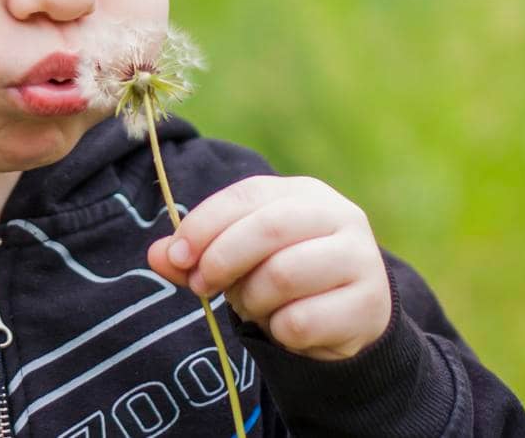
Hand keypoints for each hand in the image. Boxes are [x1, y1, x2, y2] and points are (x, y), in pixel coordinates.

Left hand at [147, 175, 393, 360]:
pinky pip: (301, 321)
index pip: (247, 193)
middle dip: (222, 258)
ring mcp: (360, 258)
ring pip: (283, 274)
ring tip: (254, 306)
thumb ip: (199, 255)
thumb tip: (156, 255)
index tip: (176, 256)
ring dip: (252, 299)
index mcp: (304, 193)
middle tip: (201, 286)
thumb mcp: (241, 261)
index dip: (204, 223)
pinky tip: (285, 328)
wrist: (350, 321)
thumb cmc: (287, 281)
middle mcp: (338, 215)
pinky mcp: (368, 304)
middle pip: (267, 228)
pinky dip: (279, 331)